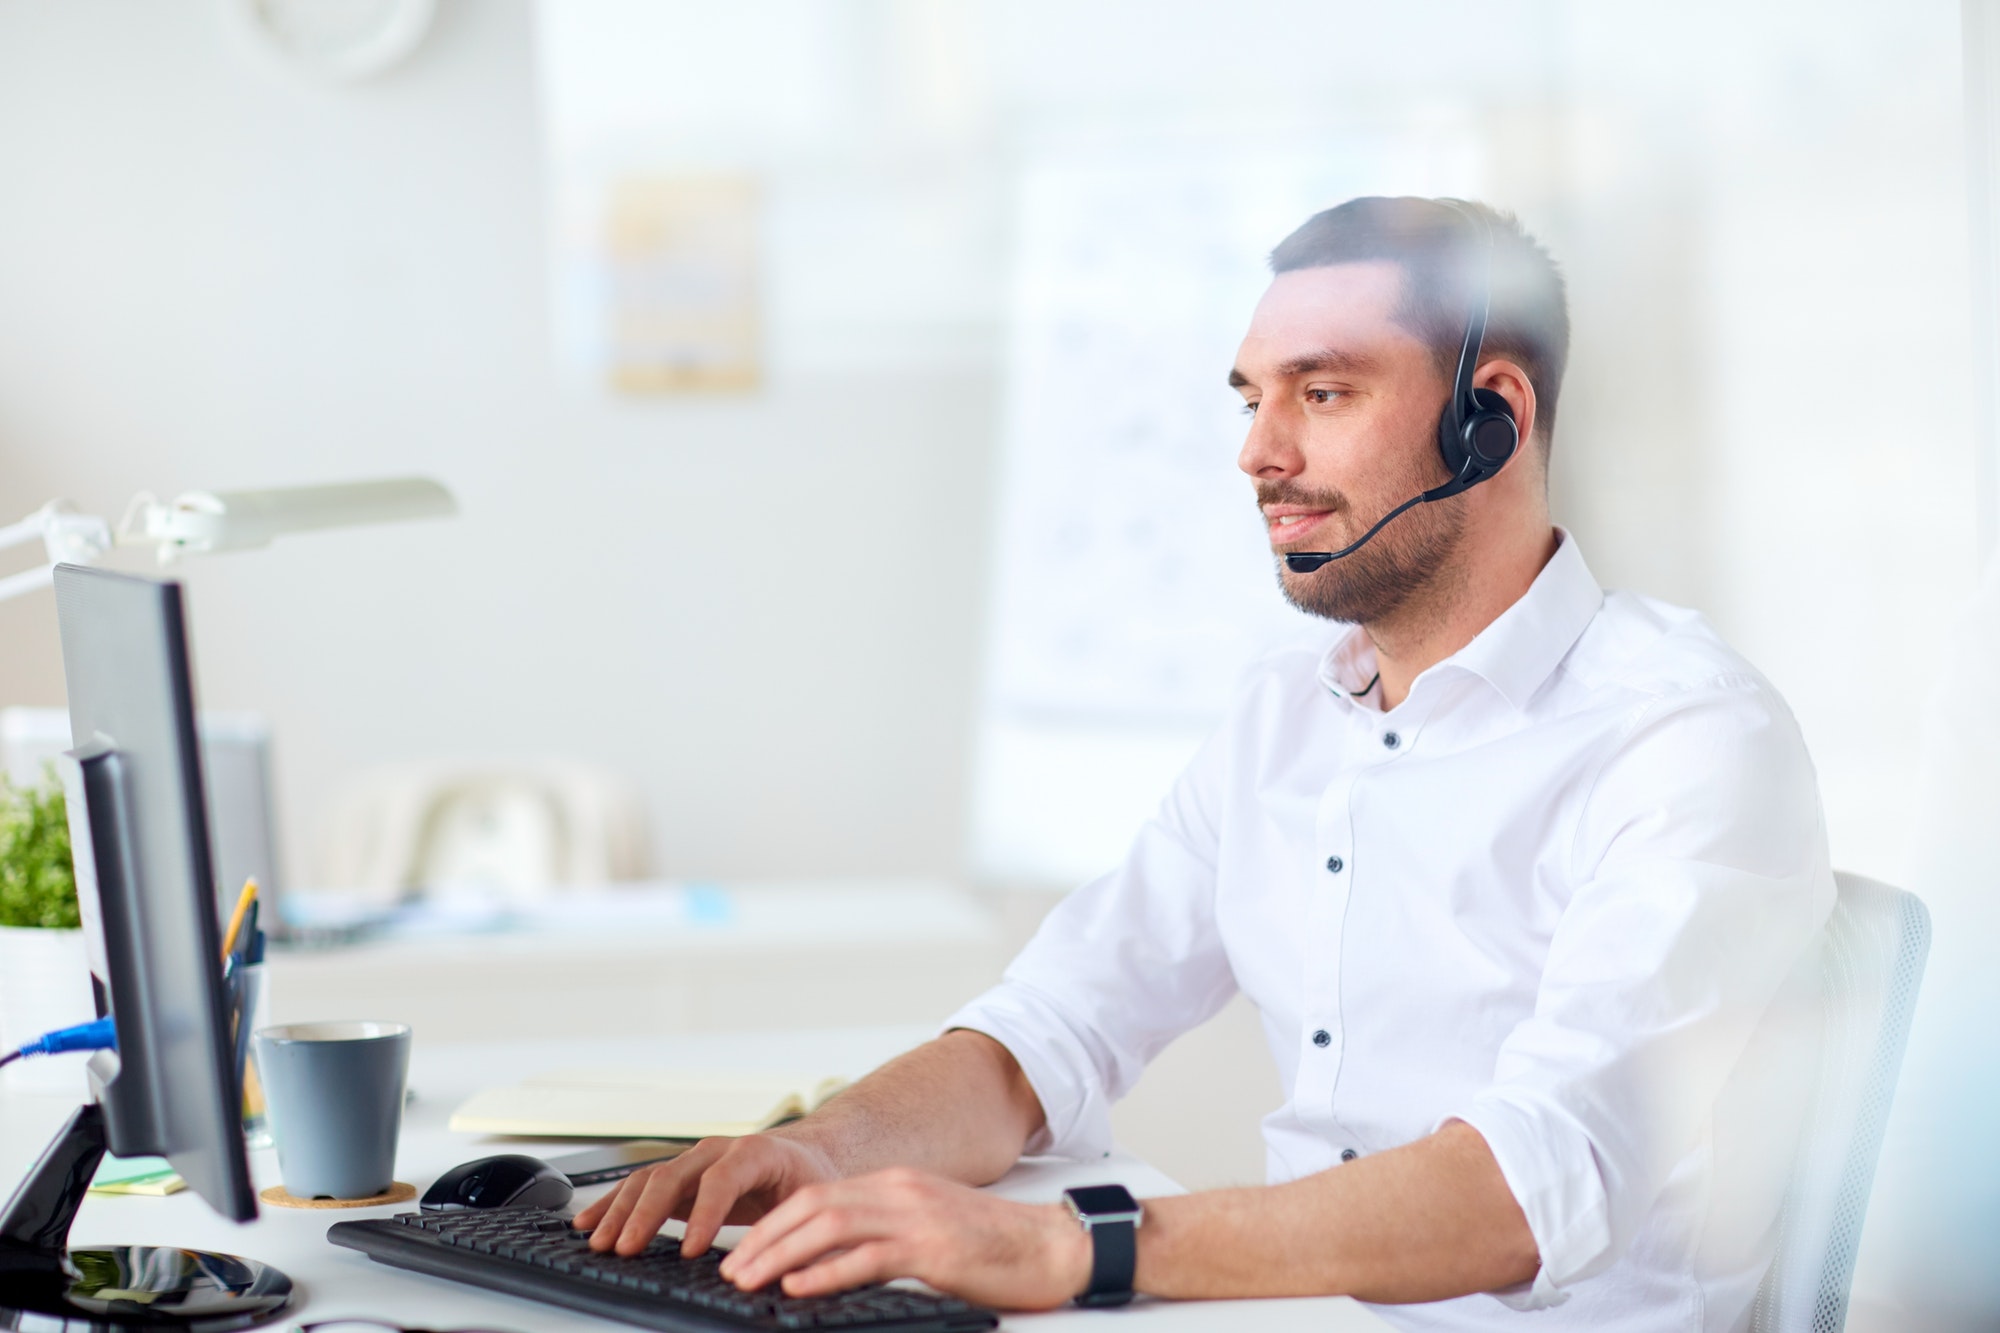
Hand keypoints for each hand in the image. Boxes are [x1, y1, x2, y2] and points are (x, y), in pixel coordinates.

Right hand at [573, 1133, 838, 1256]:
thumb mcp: (819, 1205)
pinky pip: (640, 1186)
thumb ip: (805, 1238)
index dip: (706, 1213)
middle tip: (627, 1248)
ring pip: (650, 1179)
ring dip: (621, 1210)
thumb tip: (795, 1275)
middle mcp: (719, 1151)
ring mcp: (695, 1161)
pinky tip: (588, 1223)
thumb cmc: (812, 1179)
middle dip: (648, 1213)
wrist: (806, 1154)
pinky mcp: (681, 1178)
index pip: (724, 1179)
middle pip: (675, 1174)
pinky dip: (612, 1204)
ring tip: (600, 1243)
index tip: (693, 1251)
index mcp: (758, 1152)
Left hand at [716, 1167, 1091, 1309]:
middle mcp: (901, 1192)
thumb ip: (886, 1236)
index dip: (775, 1225)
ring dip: (782, 1255)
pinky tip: (799, 1288)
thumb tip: (834, 1263)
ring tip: (750, 1281)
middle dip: (765, 1239)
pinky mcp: (934, 1249)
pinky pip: (868, 1257)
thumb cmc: (998, 1247)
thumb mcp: (931, 1229)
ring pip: (830, 1227)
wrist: (1056, 1246)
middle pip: (814, 1206)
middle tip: (731, 1269)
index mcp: (897, 1185)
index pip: (819, 1197)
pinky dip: (826, 1272)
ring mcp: (917, 1217)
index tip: (744, 1252)